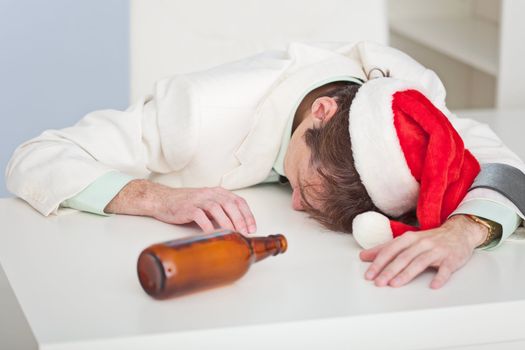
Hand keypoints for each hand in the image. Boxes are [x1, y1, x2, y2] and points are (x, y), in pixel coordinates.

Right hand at [105, 180, 255, 233]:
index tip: (253, 228)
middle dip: (241, 219)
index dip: (248, 214)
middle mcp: (210, 193)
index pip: (238, 200)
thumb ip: (221, 212)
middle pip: (230, 204)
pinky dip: (208, 225)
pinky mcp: (187, 208)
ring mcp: (198, 200)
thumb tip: (237, 228)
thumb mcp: (207, 204)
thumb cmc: (186, 204)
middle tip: (246, 233)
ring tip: (234, 234)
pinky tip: (213, 234)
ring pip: (217, 208)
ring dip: (228, 222)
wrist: (163, 200)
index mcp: (218, 192)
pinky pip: (200, 216)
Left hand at [359, 215, 487, 288]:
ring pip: (420, 262)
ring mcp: (437, 251)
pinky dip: (440, 277)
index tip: (369, 274)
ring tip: (395, 284)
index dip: (378, 262)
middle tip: (378, 282)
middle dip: (389, 270)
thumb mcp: (407, 241)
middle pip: (403, 257)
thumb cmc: (429, 239)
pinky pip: (445, 269)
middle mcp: (422, 243)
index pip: (390, 250)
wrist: (459, 232)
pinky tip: (433, 285)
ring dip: (406, 274)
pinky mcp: (451, 259)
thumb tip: (363, 256)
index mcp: (409, 238)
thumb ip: (386, 248)